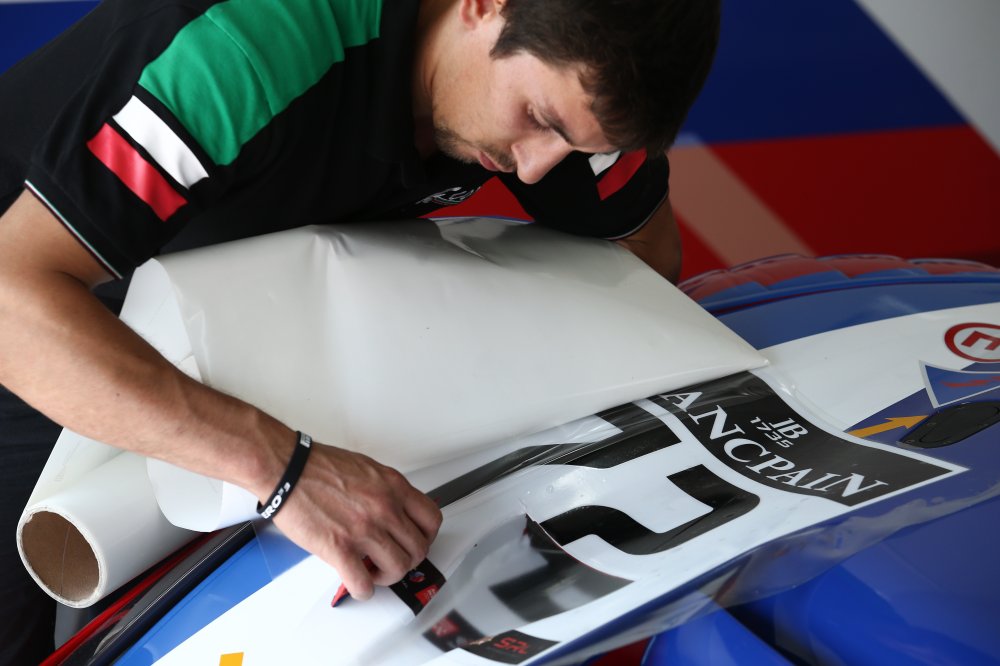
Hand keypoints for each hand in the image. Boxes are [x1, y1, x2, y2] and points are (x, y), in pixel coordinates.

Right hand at [271, 442, 441, 599]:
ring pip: (398, 568)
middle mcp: (384, 508)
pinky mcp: (339, 548)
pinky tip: (357, 583)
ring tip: (373, 571)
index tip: (415, 542)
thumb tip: (395, 511)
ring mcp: (364, 529)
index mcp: (393, 487)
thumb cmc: (317, 466)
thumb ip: (386, 491)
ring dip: (387, 576)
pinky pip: (364, 583)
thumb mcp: (367, 469)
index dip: (426, 537)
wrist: (286, 469)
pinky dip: (364, 590)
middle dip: (408, 560)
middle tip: (392, 560)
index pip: (431, 519)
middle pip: (418, 549)